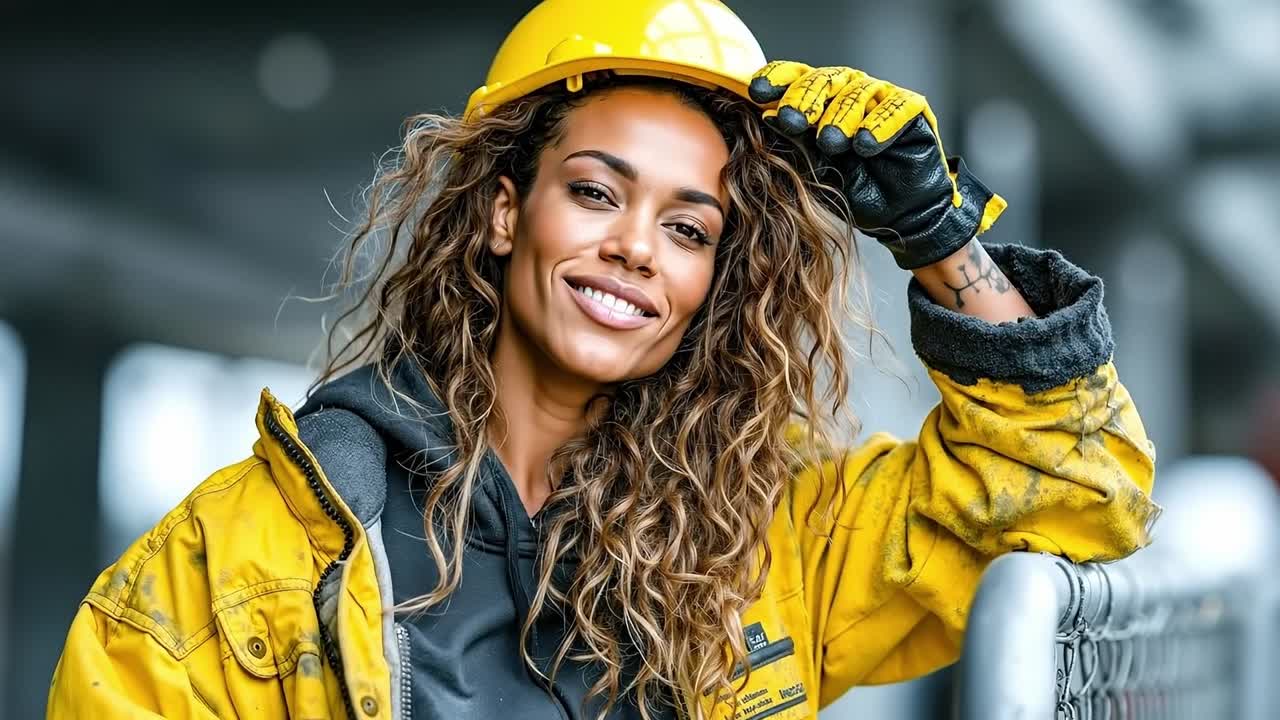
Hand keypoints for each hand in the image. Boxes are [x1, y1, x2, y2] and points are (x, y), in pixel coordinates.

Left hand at [748, 61, 1006, 269]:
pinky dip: (880, 124)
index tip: (758, 92)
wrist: (896, 215)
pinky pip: (897, 107)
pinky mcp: (912, 110)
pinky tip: (866, 143)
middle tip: (793, 118)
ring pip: (858, 91)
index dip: (778, 80)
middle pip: (824, 80)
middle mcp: (848, 93)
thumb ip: (796, 142)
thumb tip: (767, 117)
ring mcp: (880, 98)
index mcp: (820, 101)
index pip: (796, 78)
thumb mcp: (815, 168)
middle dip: (805, 98)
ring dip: (841, 115)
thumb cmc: (853, 189)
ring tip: (832, 141)